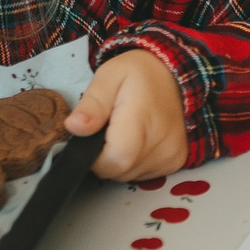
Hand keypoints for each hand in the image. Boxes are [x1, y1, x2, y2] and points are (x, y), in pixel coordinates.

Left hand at [70, 49, 189, 181]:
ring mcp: (171, 155)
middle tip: (106, 130)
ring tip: (123, 133)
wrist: (175, 76)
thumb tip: (74, 128)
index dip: (94, 157)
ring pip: (128, 175)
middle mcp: (162, 143)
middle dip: (103, 158)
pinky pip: (143, 174)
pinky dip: (133, 162)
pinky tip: (137, 141)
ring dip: (118, 160)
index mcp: (142, 119)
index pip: (115, 159)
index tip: (92, 137)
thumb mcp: (108, 77)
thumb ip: (91, 105)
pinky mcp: (175, 162)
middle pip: (118, 170)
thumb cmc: (138, 74)